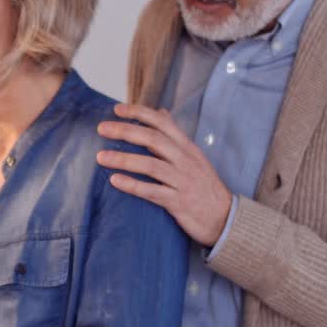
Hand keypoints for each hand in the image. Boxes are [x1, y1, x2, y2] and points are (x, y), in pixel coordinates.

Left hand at [96, 103, 233, 247]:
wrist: (226, 218)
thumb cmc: (204, 186)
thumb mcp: (193, 157)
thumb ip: (175, 136)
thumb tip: (161, 112)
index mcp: (187, 148)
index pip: (163, 123)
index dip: (140, 113)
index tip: (117, 109)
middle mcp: (185, 161)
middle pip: (153, 139)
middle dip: (126, 131)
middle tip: (101, 128)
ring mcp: (182, 181)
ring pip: (151, 165)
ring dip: (124, 159)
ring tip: (101, 157)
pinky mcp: (178, 202)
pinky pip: (153, 192)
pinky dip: (133, 186)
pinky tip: (115, 181)